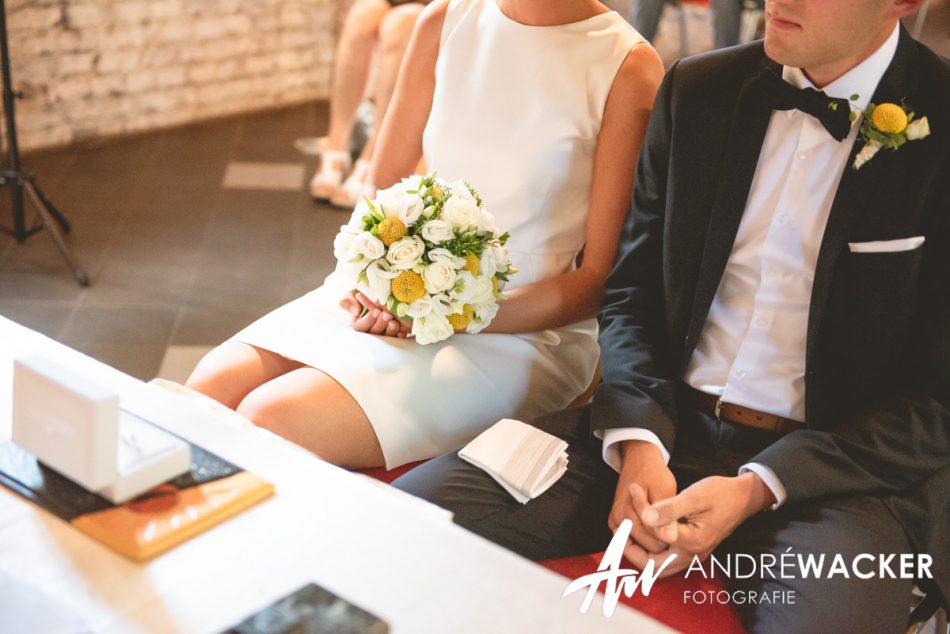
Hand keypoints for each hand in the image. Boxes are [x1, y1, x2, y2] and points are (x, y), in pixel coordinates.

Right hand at [339, 292, 411, 337]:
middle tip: (387, 315)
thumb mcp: (350, 296)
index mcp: (358, 323)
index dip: (369, 320)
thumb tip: (355, 312)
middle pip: (374, 332)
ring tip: (394, 322)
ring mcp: (382, 332)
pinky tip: (402, 332)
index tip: (376, 311)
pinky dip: (399, 335)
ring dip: (390, 330)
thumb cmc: (360, 295)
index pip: (361, 326)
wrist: (375, 294)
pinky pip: (396, 337)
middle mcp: (370, 330)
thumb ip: (348, 302)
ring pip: (386, 336)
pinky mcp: (393, 333)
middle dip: (381, 324)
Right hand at [608, 440, 676, 557]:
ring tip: (669, 528)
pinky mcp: (616, 522)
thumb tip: (670, 537)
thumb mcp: (665, 491)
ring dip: (654, 541)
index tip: (682, 531)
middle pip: (647, 548)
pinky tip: (657, 529)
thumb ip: (666, 515)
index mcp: (630, 515)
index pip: (655, 545)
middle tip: (677, 530)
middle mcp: (619, 521)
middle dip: (663, 542)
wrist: (638, 460)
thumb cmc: (654, 473)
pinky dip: (645, 538)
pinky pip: (632, 540)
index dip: (671, 540)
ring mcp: (616, 522)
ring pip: (640, 546)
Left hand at [630, 473, 775, 577]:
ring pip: (660, 568)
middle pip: (652, 567)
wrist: (743, 498)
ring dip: (641, 556)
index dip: (639, 511)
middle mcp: (692, 555)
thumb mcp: (694, 496)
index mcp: (691, 541)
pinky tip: (645, 535)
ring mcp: (694, 557)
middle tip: (618, 531)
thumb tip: (646, 517)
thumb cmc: (720, 493)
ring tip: (627, 535)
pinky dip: (653, 553)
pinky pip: (668, 562)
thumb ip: (670, 509)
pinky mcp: (693, 552)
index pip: (654, 533)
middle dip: (631, 551)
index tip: (633, 490)